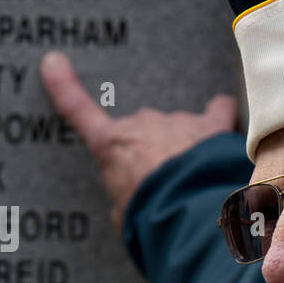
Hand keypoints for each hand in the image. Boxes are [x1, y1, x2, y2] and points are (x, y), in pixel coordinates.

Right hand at [39, 50, 239, 234]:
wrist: (185, 211)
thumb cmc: (148, 220)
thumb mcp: (123, 217)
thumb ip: (127, 198)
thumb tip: (138, 198)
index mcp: (111, 145)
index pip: (78, 110)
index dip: (63, 86)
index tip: (53, 63)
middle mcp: (141, 125)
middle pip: (147, 132)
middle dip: (158, 154)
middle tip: (171, 187)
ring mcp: (176, 123)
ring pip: (182, 130)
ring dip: (191, 150)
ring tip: (203, 184)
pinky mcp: (210, 127)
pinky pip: (220, 112)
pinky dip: (223, 121)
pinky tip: (230, 139)